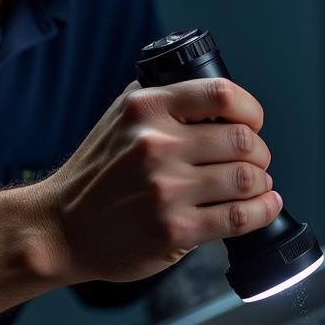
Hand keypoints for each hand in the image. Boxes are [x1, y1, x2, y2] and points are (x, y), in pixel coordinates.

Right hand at [36, 78, 282, 282]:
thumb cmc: (96, 174)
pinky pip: (240, 217)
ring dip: (262, 183)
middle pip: (243, 140)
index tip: (252, 123)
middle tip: (254, 161)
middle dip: (259, 152)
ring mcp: (166, 190)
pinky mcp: (174, 229)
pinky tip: (264, 206)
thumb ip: (164, 100)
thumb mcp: (120, 117)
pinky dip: (263, 211)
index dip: (250, 110)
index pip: (222, 94)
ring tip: (256, 186)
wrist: (60, 227)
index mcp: (147, 109)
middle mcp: (157, 145)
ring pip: (247, 179)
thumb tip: (220, 100)